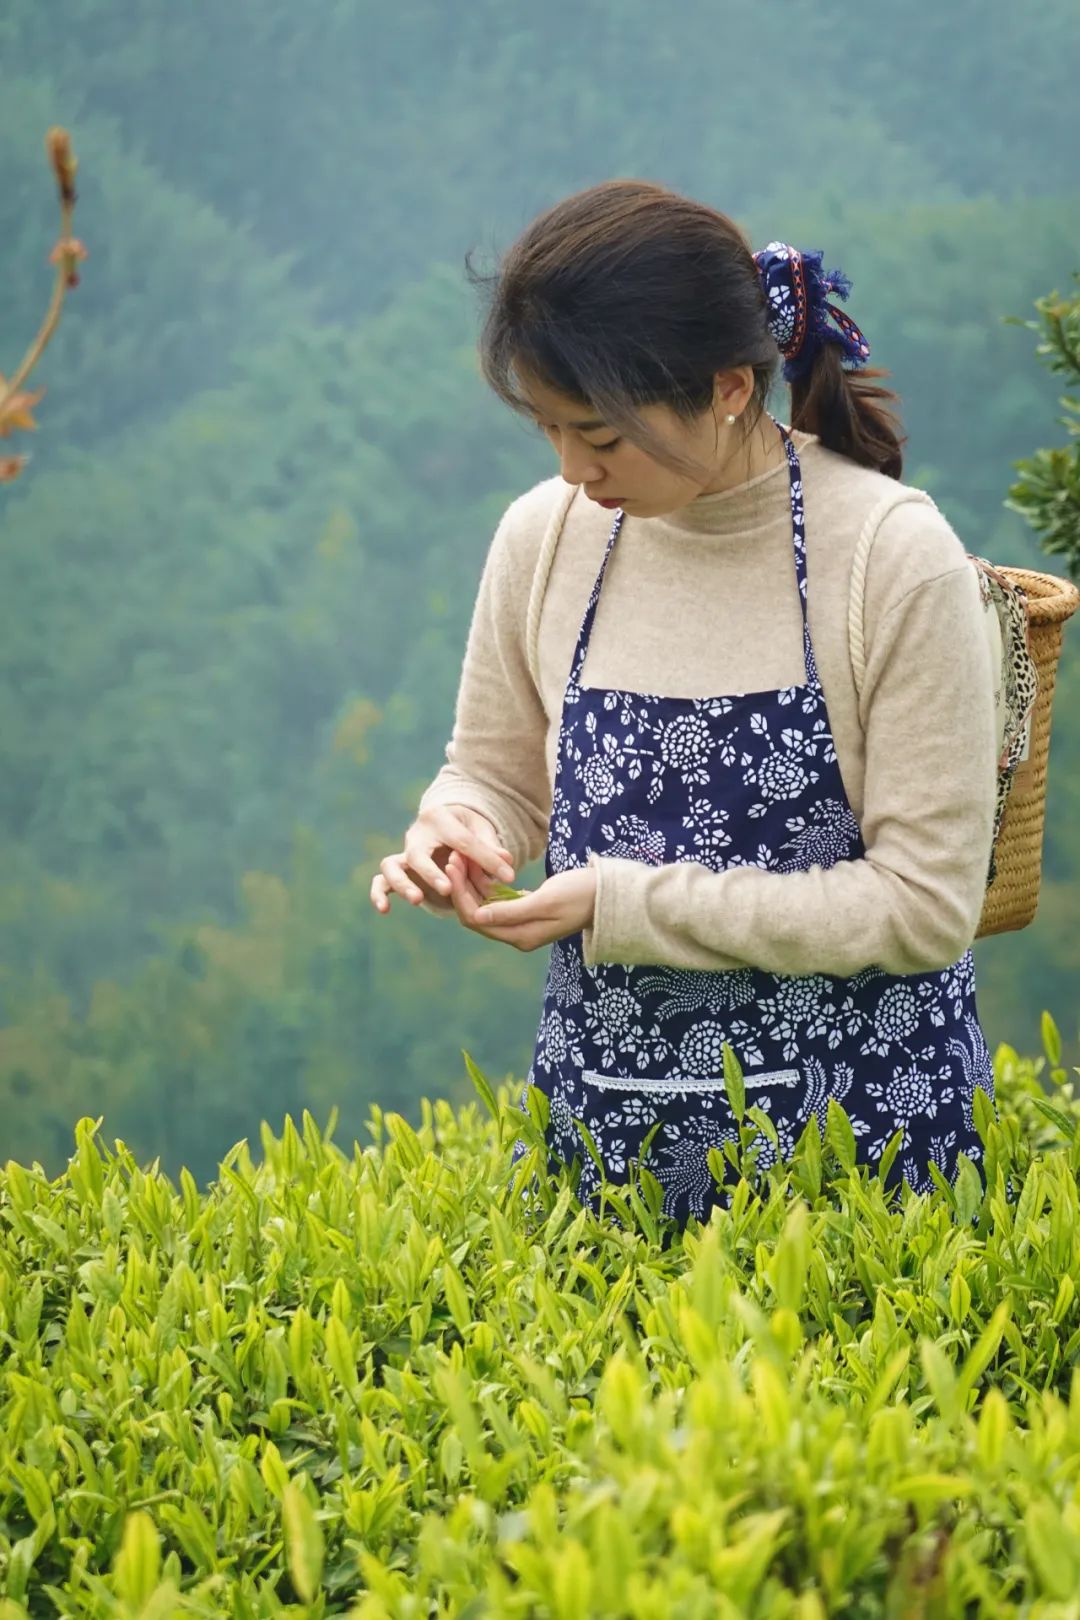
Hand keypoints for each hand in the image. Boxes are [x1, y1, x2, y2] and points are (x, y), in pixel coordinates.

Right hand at [369, 805, 515, 914]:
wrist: (447, 827)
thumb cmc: (468, 829)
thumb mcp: (482, 831)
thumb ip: (492, 847)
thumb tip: (506, 862)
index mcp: (439, 818)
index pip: (462, 841)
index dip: (486, 860)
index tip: (509, 877)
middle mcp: (416, 834)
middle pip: (417, 854)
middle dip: (431, 873)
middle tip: (447, 889)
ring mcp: (403, 853)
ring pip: (391, 866)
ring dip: (403, 884)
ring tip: (417, 899)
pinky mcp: (397, 869)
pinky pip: (381, 881)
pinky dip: (378, 894)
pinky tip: (384, 910)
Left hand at [446, 855, 597, 950]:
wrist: (609, 894)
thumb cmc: (581, 895)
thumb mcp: (545, 901)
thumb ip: (510, 911)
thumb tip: (477, 918)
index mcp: (520, 936)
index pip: (476, 919)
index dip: (460, 893)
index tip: (453, 865)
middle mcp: (517, 933)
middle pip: (476, 911)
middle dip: (462, 885)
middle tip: (454, 855)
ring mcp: (521, 922)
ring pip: (485, 902)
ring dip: (472, 880)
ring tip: (463, 854)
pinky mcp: (526, 908)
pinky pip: (498, 897)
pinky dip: (487, 881)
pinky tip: (480, 862)